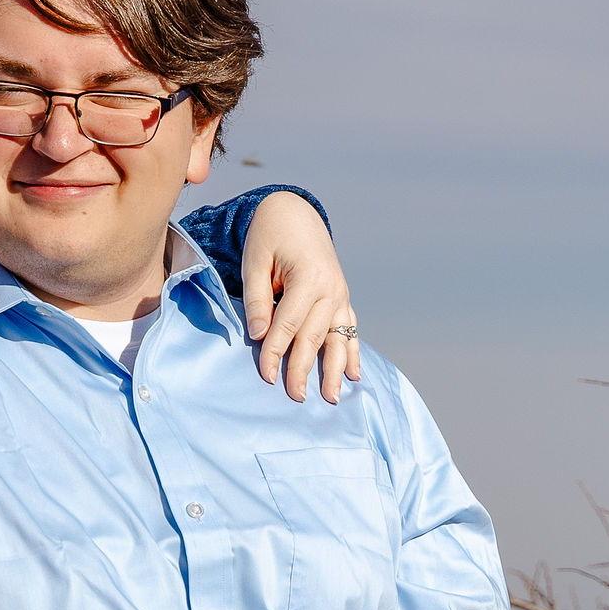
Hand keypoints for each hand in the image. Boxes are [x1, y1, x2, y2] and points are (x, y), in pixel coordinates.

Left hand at [240, 193, 361, 403]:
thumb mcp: (255, 261)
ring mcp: (340, 294)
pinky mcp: (342, 298)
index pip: (289, 324)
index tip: (266, 376)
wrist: (295, 213)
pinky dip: (353, 352)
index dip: (276, 352)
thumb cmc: (269, 236)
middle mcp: (331, 288)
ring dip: (335, 369)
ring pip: (338, 338)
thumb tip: (260, 335)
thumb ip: (257, 298)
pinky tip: (353, 375)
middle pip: (314, 336)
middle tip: (295, 397)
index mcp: (309, 277)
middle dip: (304, 369)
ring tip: (331, 397)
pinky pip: (351, 329)